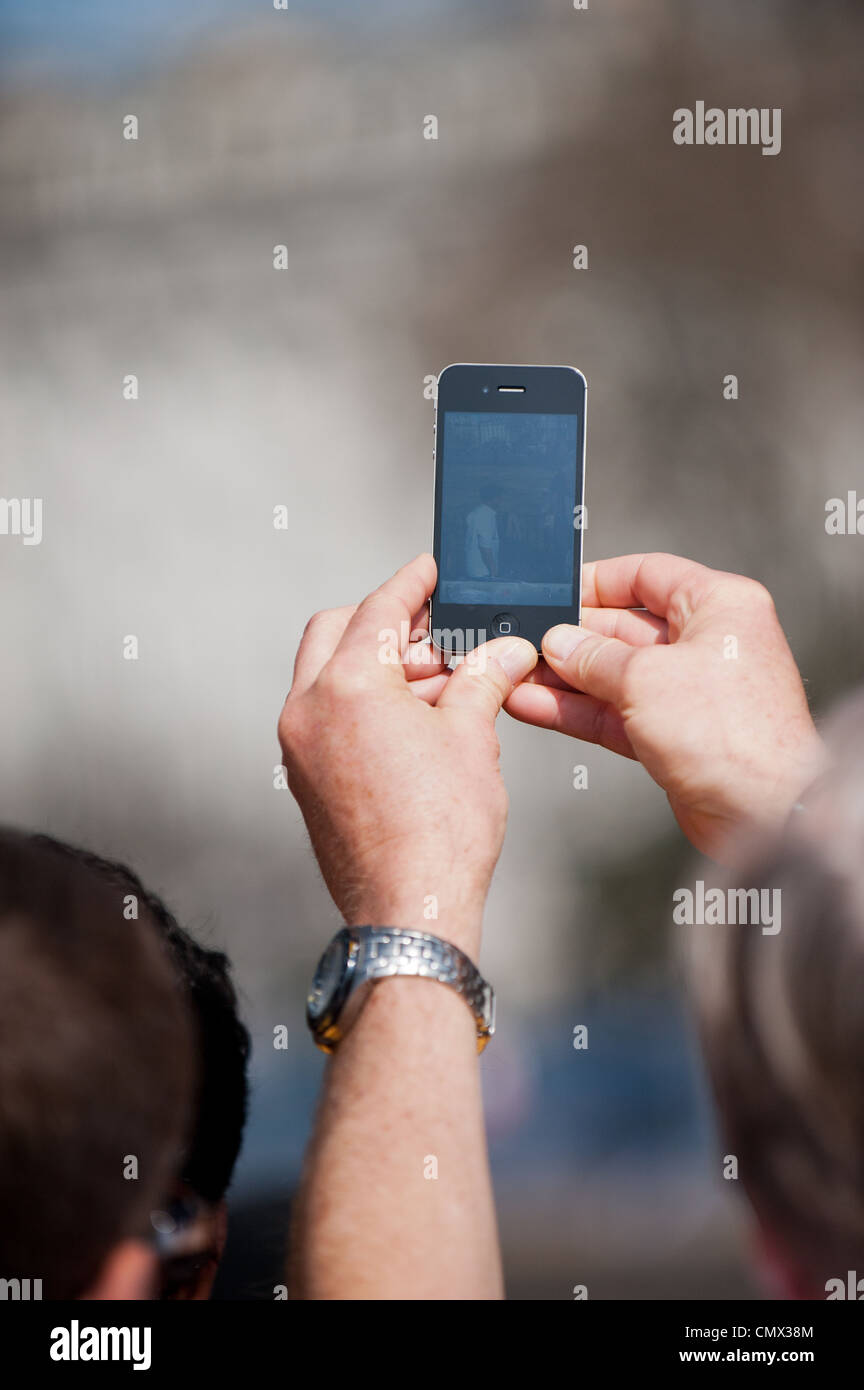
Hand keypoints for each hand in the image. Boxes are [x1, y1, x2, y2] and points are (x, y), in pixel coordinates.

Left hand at [278, 554, 537, 954]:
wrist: (409, 909)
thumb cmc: (439, 832)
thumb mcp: (471, 737)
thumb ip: (482, 680)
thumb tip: (506, 653)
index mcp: (346, 686)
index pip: (380, 610)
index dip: (413, 584)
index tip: (431, 570)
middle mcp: (307, 710)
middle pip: (337, 633)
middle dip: (385, 624)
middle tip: (438, 631)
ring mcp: (298, 747)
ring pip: (328, 677)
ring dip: (378, 667)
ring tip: (442, 683)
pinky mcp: (304, 778)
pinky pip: (327, 717)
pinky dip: (363, 704)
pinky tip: (414, 721)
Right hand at [504, 553, 825, 861]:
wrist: (764, 812)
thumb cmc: (739, 737)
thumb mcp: (647, 677)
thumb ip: (594, 657)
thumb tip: (562, 644)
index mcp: (719, 605)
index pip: (647, 574)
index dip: (597, 583)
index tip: (558, 594)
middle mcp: (708, 643)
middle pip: (624, 628)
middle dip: (572, 639)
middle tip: (529, 644)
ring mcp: (690, 691)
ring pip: (613, 674)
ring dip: (564, 678)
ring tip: (519, 677)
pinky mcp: (674, 734)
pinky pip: (614, 712)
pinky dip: (577, 710)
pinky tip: (537, 706)